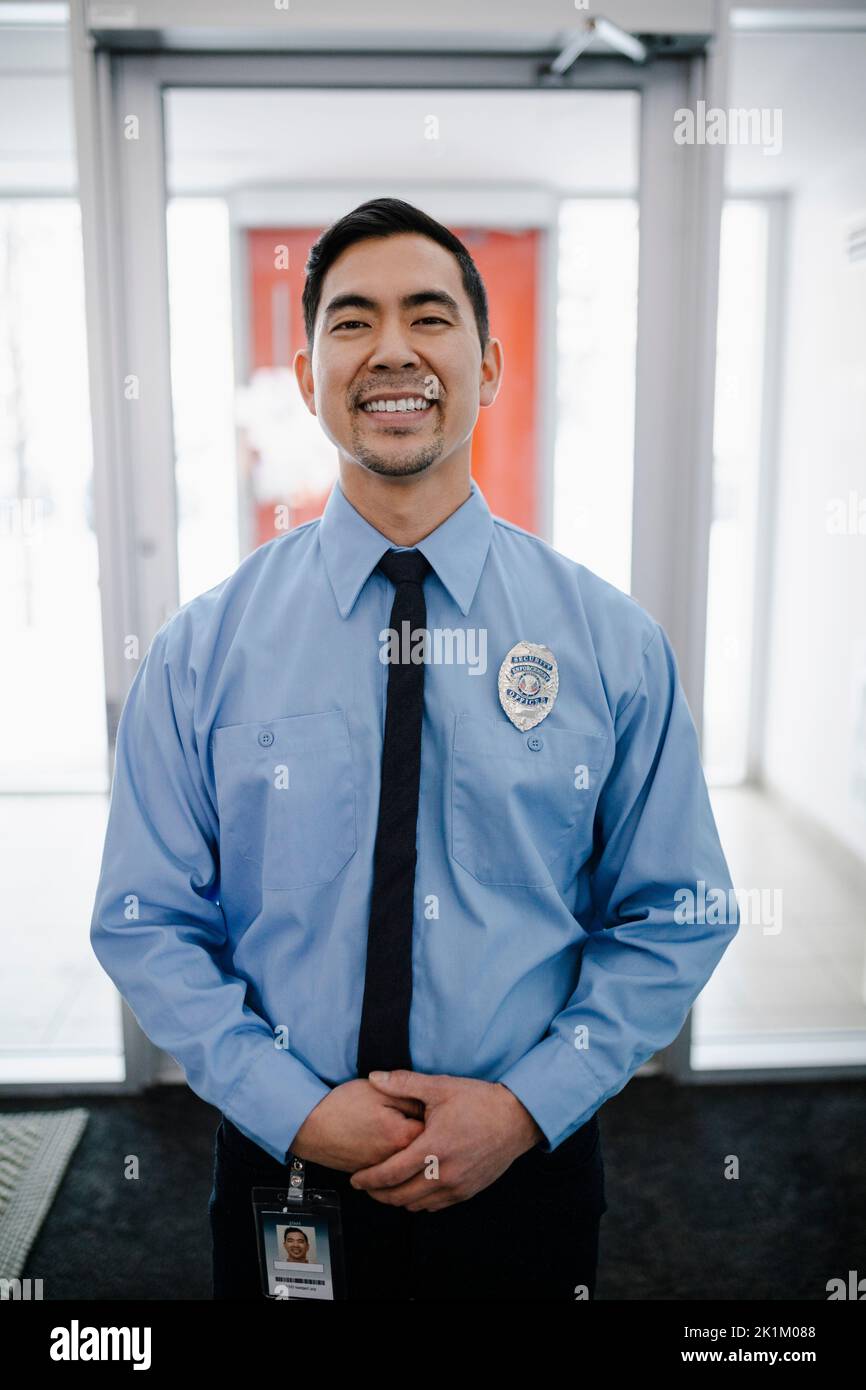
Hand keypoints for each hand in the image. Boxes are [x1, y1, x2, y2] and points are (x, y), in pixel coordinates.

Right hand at [290, 1078, 424, 1170]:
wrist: (310, 1127)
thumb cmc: (343, 1104)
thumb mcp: (378, 1091)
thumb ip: (408, 1097)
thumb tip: (430, 1105)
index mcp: (403, 1134)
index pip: (435, 1128)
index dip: (437, 1116)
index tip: (436, 1108)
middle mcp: (397, 1158)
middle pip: (426, 1150)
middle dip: (430, 1138)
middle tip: (430, 1123)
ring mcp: (384, 1170)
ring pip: (410, 1164)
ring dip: (417, 1154)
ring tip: (417, 1140)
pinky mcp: (371, 1175)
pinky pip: (394, 1173)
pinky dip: (400, 1164)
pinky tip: (398, 1153)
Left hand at [349, 1071, 543, 1211]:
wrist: (516, 1119)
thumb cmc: (479, 1101)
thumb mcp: (440, 1087)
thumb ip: (403, 1083)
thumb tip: (373, 1077)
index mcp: (433, 1148)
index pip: (391, 1174)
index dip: (369, 1179)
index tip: (355, 1179)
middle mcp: (445, 1174)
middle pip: (400, 1196)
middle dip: (378, 1194)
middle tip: (365, 1186)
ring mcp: (458, 1186)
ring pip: (417, 1204)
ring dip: (397, 1200)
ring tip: (386, 1188)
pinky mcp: (468, 1191)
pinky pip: (435, 1206)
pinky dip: (419, 1202)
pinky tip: (413, 1189)